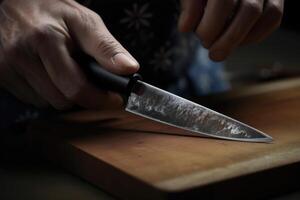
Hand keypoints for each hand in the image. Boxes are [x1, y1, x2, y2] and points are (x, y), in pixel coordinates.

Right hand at [0, 0, 138, 108]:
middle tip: (89, 81)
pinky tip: (47, 73)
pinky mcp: (0, 74)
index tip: (114, 99)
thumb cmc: (50, 10)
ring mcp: (7, 67)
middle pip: (62, 101)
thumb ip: (106, 47)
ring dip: (62, 94)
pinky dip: (45, 92)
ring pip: (46, 103)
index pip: (76, 88)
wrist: (13, 4)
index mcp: (46, 40)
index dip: (100, 99)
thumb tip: (129, 69)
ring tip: (64, 71)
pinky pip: (31, 99)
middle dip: (81, 96)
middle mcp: (22, 56)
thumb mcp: (84, 21)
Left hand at [179, 0, 283, 60]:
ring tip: (221, 50)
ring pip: (265, 14)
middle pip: (250, 10)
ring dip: (241, 39)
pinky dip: (255, 35)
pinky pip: (273, 18)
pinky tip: (237, 42)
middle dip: (228, 39)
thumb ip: (189, 5)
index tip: (197, 35)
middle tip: (213, 54)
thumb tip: (185, 28)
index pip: (224, 1)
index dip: (210, 25)